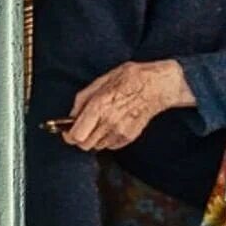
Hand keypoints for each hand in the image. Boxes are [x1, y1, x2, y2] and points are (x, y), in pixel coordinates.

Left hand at [63, 60, 194, 151]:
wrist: (157, 86)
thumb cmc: (130, 78)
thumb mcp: (102, 80)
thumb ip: (83, 99)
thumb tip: (71, 114)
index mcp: (98, 106)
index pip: (76, 135)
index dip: (69, 135)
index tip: (68, 131)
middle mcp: (108, 122)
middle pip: (84, 145)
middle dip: (81, 137)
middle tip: (83, 127)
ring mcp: (119, 132)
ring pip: (97, 147)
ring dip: (94, 138)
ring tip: (101, 122)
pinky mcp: (129, 137)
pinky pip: (110, 146)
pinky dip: (107, 139)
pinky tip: (112, 124)